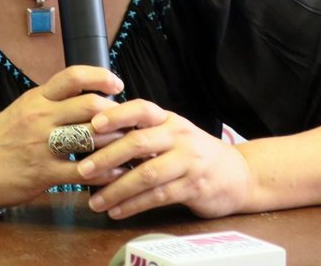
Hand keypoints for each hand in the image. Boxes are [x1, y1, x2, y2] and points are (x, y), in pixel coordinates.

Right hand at [0, 66, 127, 207]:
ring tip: (129, 146)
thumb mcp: (21, 110)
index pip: (73, 76)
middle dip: (116, 113)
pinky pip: (83, 171)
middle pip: (90, 105)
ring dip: (116, 141)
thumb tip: (85, 98)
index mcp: (36, 99)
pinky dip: (105, 172)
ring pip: (91, 136)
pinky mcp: (43, 173)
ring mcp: (42, 145)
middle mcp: (40, 117)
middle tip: (128, 121)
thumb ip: (51, 103)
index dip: (101, 76)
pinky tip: (116, 173)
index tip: (118, 85)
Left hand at [76, 100, 250, 218]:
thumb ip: (143, 132)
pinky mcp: (193, 187)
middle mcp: (179, 136)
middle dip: (107, 156)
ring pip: (146, 174)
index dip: (117, 115)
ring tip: (95, 201)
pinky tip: (117, 211)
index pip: (141, 108)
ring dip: (117, 189)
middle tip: (82, 169)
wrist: (238, 174)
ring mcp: (188, 162)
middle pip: (139, 142)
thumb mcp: (173, 133)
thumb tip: (96, 134)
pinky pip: (158, 197)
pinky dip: (134, 205)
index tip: (93, 123)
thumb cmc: (194, 153)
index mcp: (169, 119)